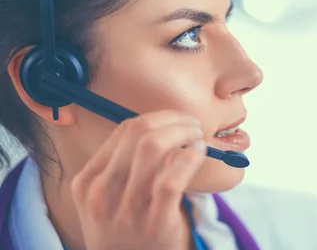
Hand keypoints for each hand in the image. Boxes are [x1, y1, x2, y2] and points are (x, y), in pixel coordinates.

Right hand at [70, 110, 205, 249]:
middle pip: (139, 132)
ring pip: (153, 148)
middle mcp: (101, 193)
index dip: (157, 117)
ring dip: (183, 133)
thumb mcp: (109, 199)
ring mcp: (126, 210)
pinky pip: (172, 179)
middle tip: (192, 123)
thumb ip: (126, 166)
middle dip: (173, 119)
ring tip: (197, 136)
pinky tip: (199, 153)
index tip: (176, 118)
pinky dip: (190, 157)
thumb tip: (165, 126)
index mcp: (88, 181)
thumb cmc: (126, 229)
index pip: (124, 130)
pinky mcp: (154, 223)